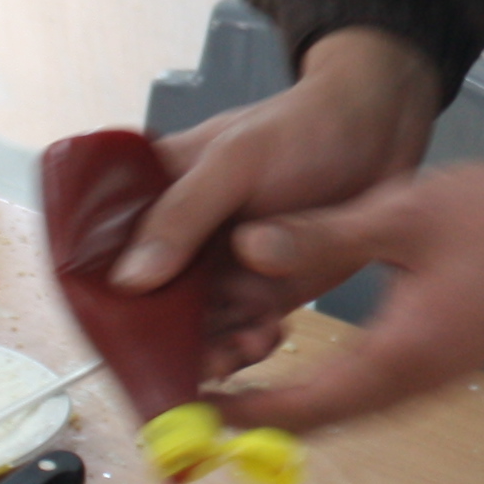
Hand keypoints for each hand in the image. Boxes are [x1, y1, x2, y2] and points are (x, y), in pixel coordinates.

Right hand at [129, 27, 446, 365]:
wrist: (379, 134)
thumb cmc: (301, 127)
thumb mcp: (234, 161)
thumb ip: (182, 214)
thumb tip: (128, 278)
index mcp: (157, 196)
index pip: (105, 253)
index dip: (104, 299)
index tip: (117, 335)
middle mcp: (183, 240)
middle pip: (149, 306)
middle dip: (165, 340)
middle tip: (192, 356)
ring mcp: (223, 270)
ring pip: (195, 329)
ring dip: (211, 349)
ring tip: (242, 344)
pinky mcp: (265, 292)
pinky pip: (242, 333)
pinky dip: (249, 344)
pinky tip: (266, 335)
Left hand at [214, 139, 483, 431]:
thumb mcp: (403, 213)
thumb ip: (321, 234)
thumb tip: (245, 247)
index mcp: (400, 357)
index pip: (302, 408)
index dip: (241, 415)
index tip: (191, 413)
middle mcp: (417, 382)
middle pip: (320, 421)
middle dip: (258, 416)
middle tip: (200, 401)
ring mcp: (438, 375)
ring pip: (348, 407)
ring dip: (293, 401)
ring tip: (239, 380)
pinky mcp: (450, 357)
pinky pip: (375, 388)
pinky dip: (329, 384)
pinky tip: (308, 357)